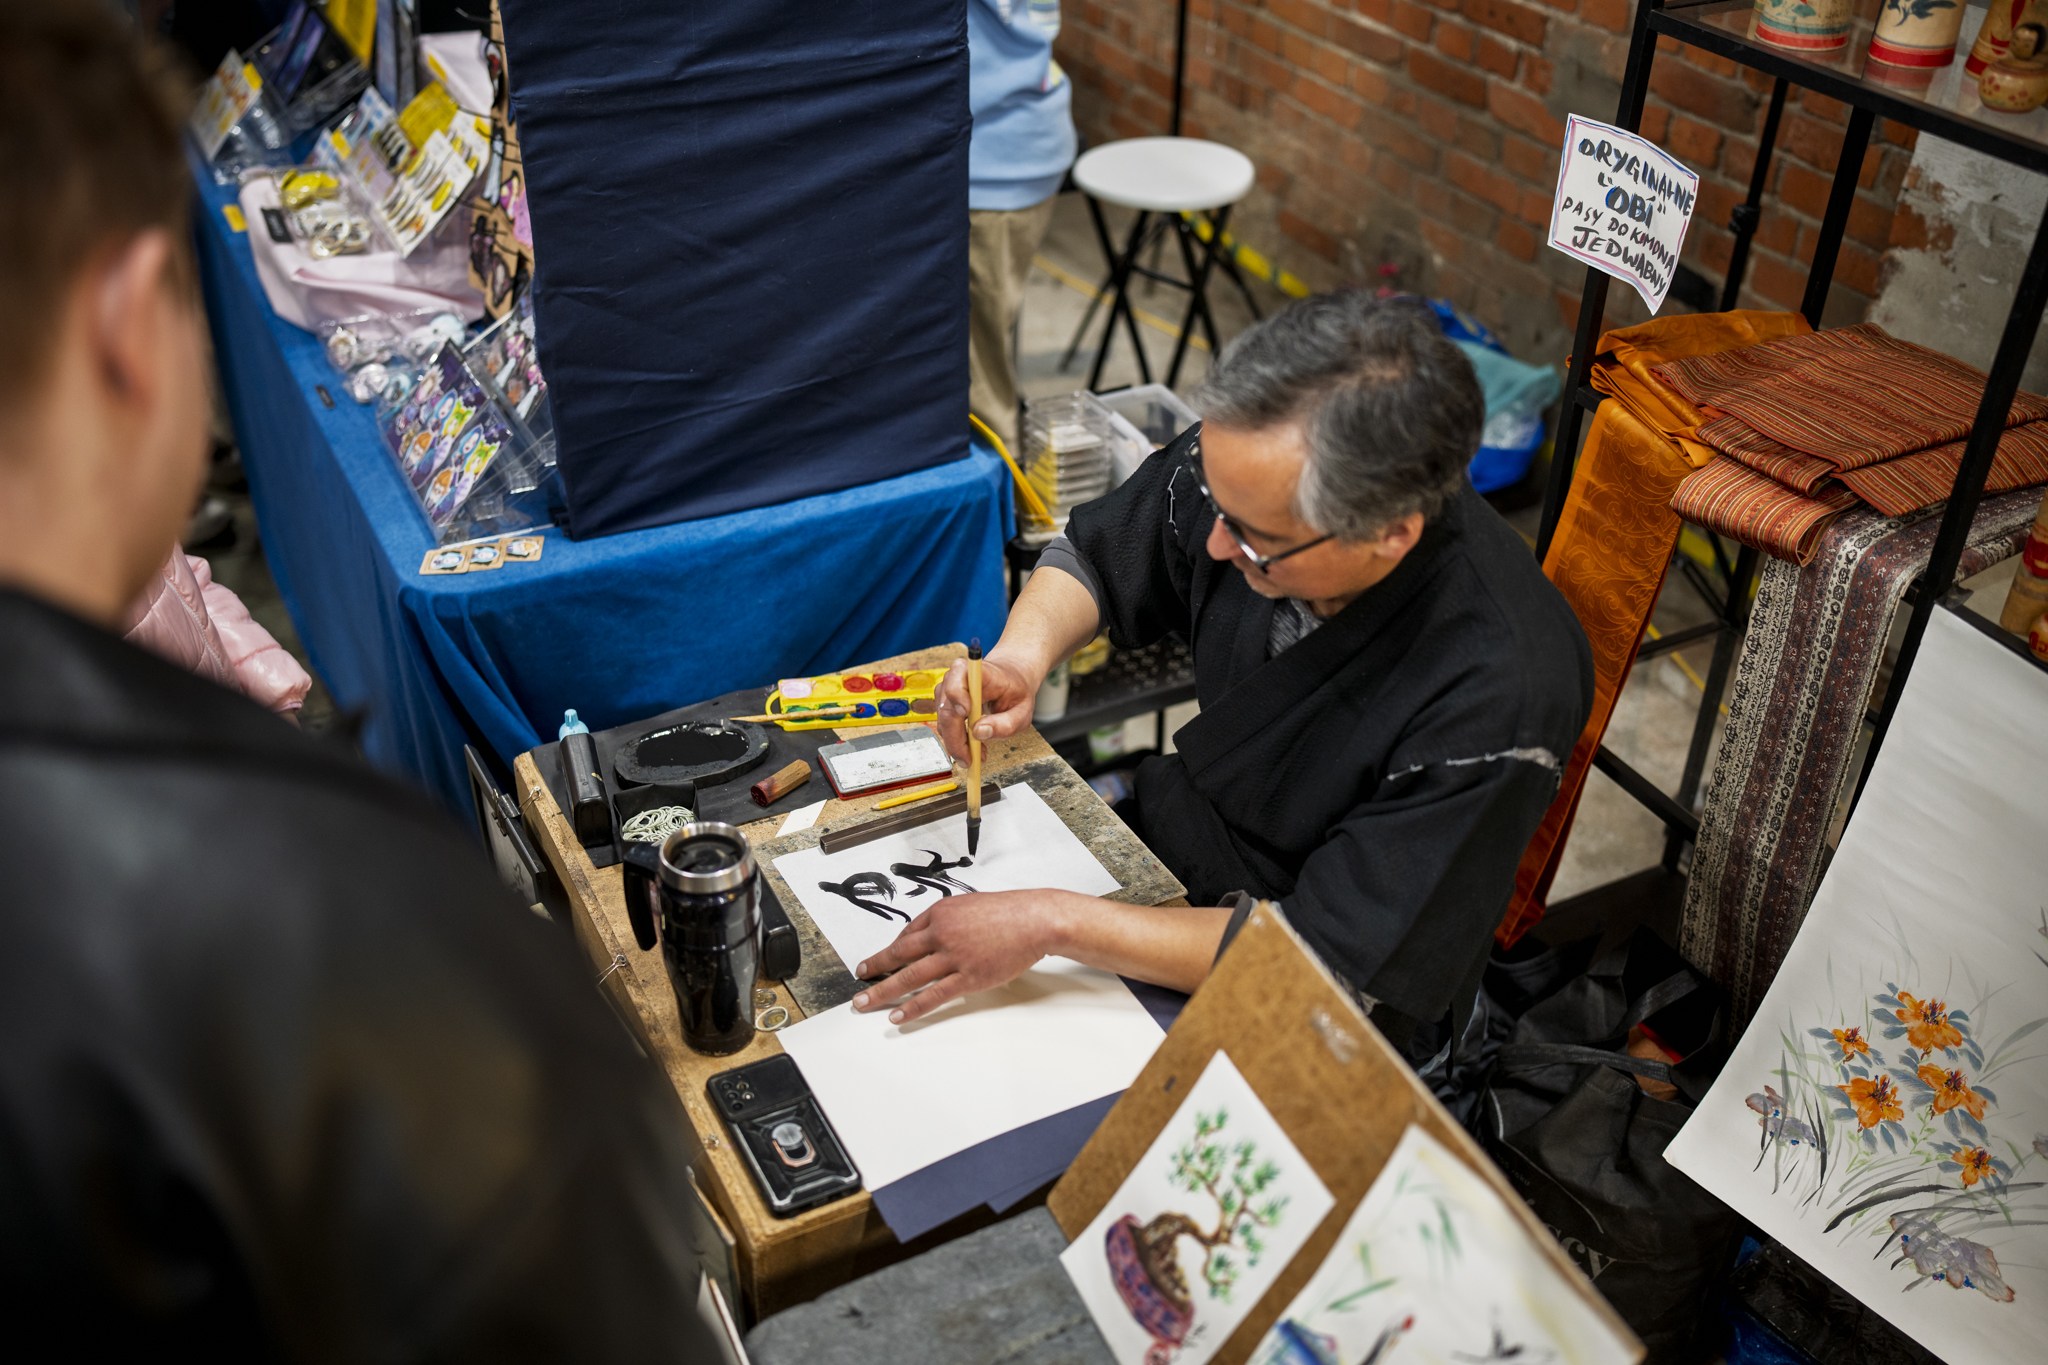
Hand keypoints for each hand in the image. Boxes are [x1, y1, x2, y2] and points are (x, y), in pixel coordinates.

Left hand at [851, 890, 1069, 1024]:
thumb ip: (945, 921)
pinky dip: (913, 1006)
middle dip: (874, 969)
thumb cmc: (1007, 912)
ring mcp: (954, 957)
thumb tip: (924, 939)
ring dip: (883, 991)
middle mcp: (941, 933)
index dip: (889, 951)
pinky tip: (898, 1015)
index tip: (877, 962)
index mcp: (940, 913)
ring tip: (864, 1003)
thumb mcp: (968, 906)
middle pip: (899, 955)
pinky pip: (934, 995)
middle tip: (858, 980)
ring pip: (909, 977)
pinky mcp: (968, 978)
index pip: (906, 935)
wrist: (1034, 919)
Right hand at [933, 654, 1039, 763]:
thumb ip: (1005, 723)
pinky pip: (945, 726)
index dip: (957, 696)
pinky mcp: (945, 703)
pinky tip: (973, 746)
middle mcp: (956, 678)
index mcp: (978, 672)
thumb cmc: (1016, 691)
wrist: (1011, 680)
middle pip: (946, 710)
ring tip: (979, 753)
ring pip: (943, 722)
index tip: (966, 714)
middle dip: (956, 739)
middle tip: (969, 759)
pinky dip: (957, 740)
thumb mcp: (1022, 711)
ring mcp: (948, 690)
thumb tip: (980, 732)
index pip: (957, 680)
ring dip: (958, 743)